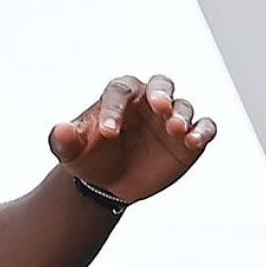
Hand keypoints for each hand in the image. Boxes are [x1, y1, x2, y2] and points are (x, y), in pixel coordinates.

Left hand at [48, 74, 216, 202]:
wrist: (108, 183)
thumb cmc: (89, 157)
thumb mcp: (70, 152)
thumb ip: (64, 139)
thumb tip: (61, 128)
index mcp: (119, 97)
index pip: (119, 92)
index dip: (114, 108)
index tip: (108, 133)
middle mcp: (148, 102)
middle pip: (161, 84)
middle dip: (161, 92)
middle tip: (159, 105)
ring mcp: (170, 120)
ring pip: (184, 106)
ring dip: (182, 114)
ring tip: (175, 129)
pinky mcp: (188, 140)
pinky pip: (205, 127)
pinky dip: (203, 130)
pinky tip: (194, 141)